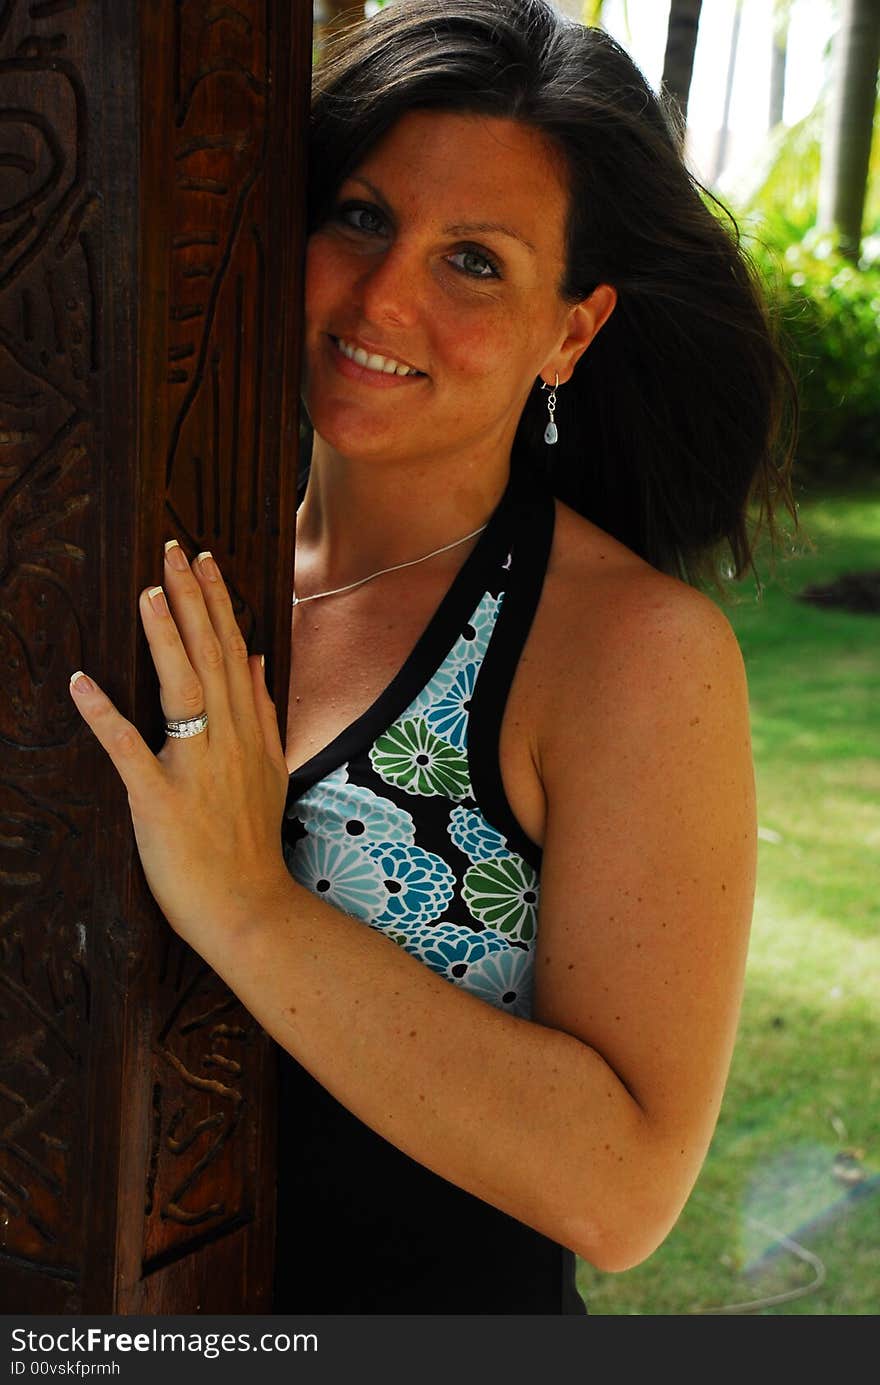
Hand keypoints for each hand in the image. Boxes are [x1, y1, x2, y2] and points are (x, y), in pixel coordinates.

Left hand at [68, 542, 291, 954]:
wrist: (249, 907)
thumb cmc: (252, 843)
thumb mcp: (272, 769)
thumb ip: (264, 713)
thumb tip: (258, 661)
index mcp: (247, 730)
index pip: (233, 651)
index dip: (216, 604)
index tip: (202, 561)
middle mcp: (226, 739)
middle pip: (210, 657)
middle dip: (191, 601)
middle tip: (173, 552)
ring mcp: (196, 768)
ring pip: (182, 691)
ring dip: (165, 640)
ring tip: (148, 593)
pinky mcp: (161, 800)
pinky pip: (129, 752)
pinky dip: (106, 717)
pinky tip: (82, 683)